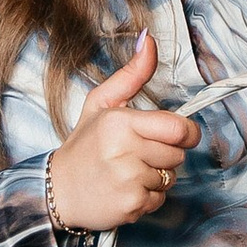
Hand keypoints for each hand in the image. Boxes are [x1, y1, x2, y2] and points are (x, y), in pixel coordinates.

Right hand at [46, 30, 201, 231]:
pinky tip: (126, 189)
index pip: (178, 129)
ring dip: (156, 176)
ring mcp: (128, 181)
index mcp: (120, 123)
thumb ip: (132, 74)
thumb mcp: (102, 103)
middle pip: (178, 154)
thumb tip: (150, 41)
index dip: (186, 133)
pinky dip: (148, 196)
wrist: (59, 190)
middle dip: (165, 154)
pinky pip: (161, 199)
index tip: (177, 135)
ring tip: (128, 171)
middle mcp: (124, 152)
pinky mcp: (131, 205)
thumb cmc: (83, 146)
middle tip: (137, 153)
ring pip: (170, 178)